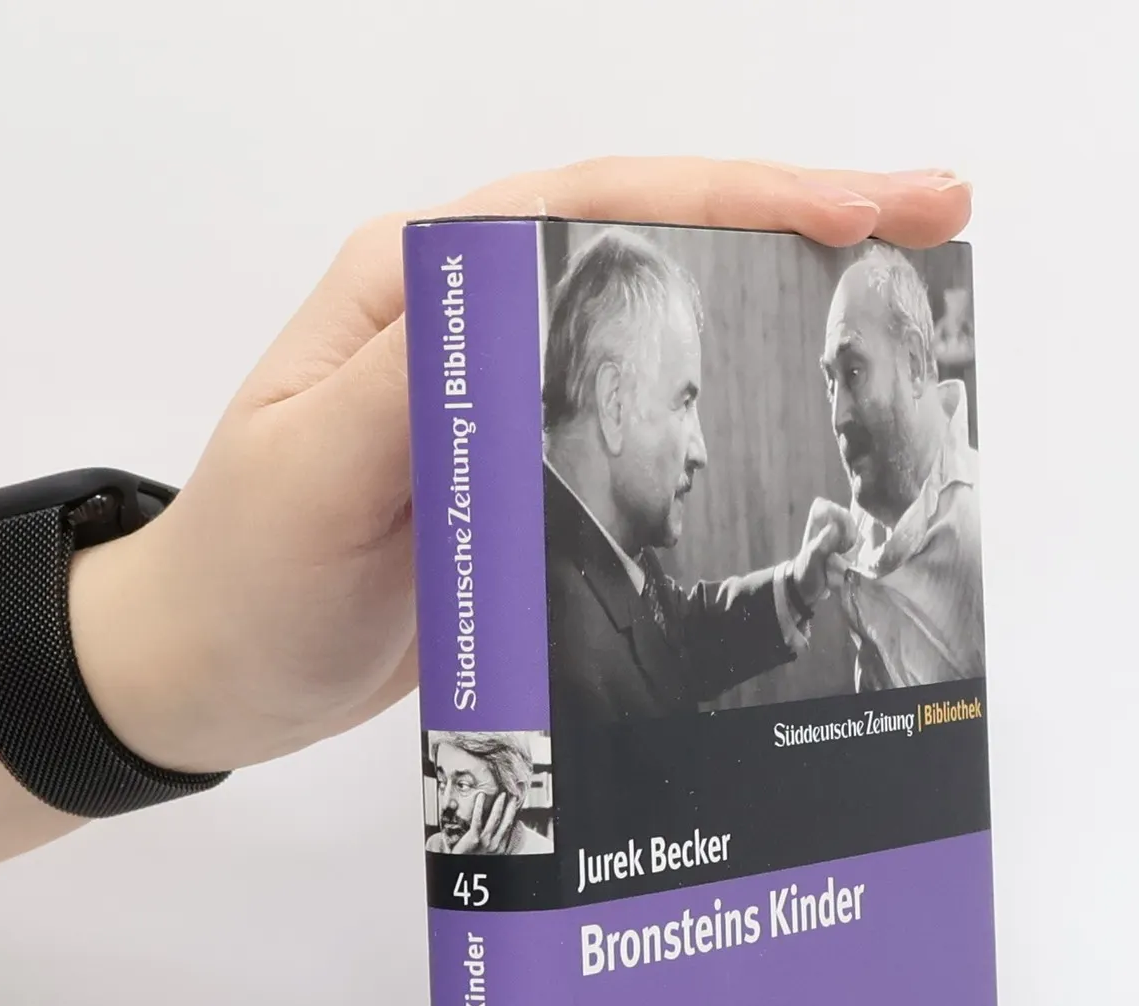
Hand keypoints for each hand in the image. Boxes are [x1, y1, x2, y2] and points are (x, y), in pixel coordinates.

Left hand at [68, 158, 972, 773]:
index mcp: (418, 288)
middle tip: (931, 219)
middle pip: (652, 238)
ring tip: (900, 294)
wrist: (208, 674)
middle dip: (793, 220)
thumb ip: (414, 390)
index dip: (739, 198)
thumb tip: (529, 316)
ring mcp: (505, 395)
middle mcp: (470, 321)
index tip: (860, 208)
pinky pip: (647, 418)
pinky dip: (734, 402)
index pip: (595, 207)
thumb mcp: (310, 478)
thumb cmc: (243, 576)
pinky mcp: (526, 472)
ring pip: (662, 321)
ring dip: (778, 301)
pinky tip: (800, 414)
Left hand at [444, 791, 519, 855]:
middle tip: (513, 796)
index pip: (509, 828)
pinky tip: (480, 796)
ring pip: (495, 819)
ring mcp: (485, 842)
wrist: (461, 871)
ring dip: (499, 805)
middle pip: (507, 822)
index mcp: (500, 848)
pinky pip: (478, 820)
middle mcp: (495, 845)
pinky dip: (479, 807)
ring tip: (501, 794)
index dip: (513, 815)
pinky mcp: (473, 839)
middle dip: (511, 807)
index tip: (514, 805)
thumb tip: (499, 833)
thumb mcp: (488, 855)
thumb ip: (494, 844)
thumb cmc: (472, 861)